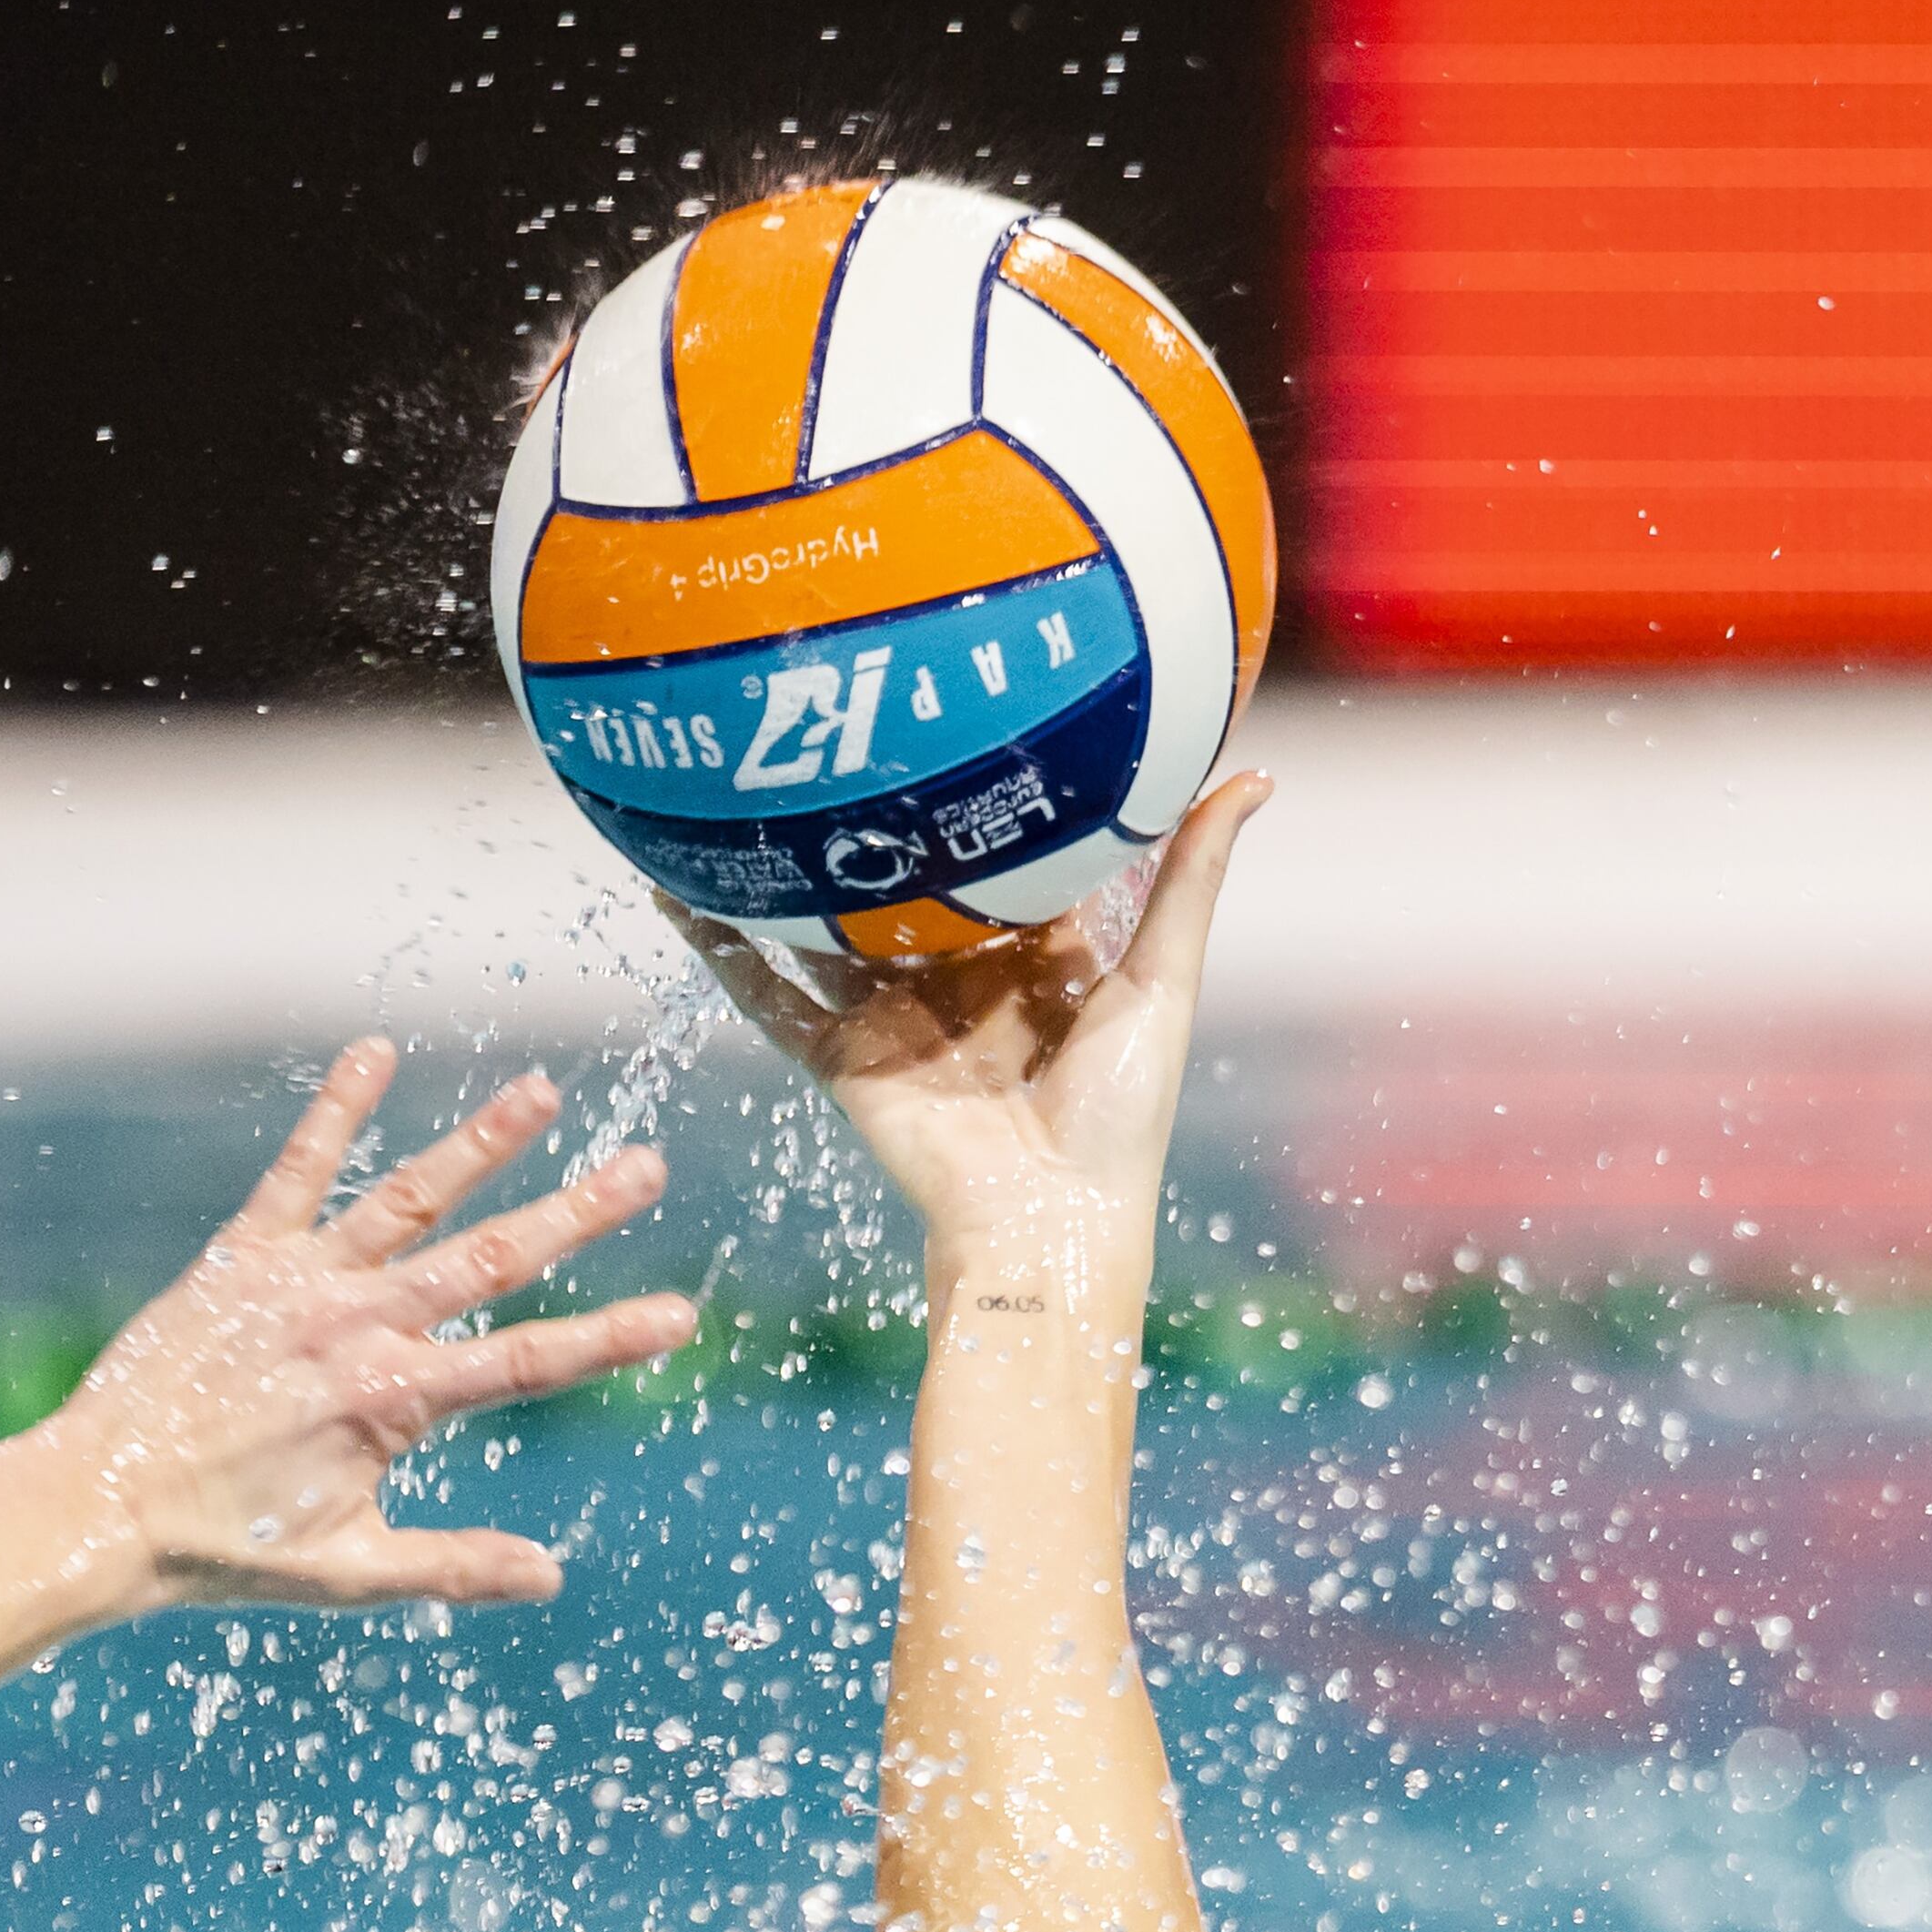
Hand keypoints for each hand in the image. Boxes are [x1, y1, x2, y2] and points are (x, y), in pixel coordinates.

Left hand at [44, 1041, 692, 1608]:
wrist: (95, 1504)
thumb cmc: (223, 1548)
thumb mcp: (350, 1573)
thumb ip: (454, 1566)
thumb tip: (550, 1577)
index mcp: (393, 1401)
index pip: (529, 1363)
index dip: (611, 1340)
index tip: (680, 1315)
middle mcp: (357, 1328)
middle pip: (491, 1261)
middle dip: (576, 1215)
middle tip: (646, 1167)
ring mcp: (300, 1284)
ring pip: (410, 1200)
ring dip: (480, 1143)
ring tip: (541, 1090)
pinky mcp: (242, 1258)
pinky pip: (298, 1172)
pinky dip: (336, 1111)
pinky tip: (375, 1051)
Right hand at [664, 772, 1268, 1257]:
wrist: (1051, 1224)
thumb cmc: (1123, 1116)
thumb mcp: (1164, 980)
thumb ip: (1189, 879)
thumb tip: (1255, 776)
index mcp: (1033, 960)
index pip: (999, 856)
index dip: (978, 792)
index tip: (951, 707)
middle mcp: (958, 981)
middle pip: (901, 885)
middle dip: (866, 818)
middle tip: (830, 722)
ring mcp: (894, 1019)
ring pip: (822, 929)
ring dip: (775, 870)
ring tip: (729, 788)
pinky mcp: (846, 1060)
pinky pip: (771, 999)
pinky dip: (723, 953)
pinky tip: (677, 894)